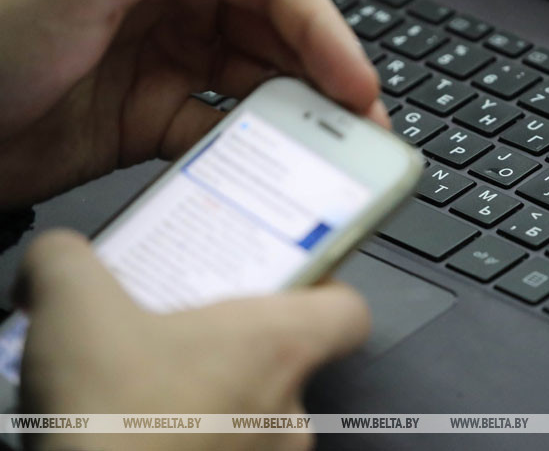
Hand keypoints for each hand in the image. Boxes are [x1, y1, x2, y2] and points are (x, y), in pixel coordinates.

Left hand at [0, 0, 385, 209]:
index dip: (323, 27)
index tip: (353, 81)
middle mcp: (170, 0)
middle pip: (276, 31)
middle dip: (324, 75)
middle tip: (361, 127)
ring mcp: (164, 59)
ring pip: (255, 83)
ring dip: (295, 116)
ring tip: (330, 152)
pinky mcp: (151, 115)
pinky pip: (218, 130)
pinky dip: (247, 150)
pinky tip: (267, 169)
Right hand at [17, 230, 369, 449]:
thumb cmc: (109, 421)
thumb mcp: (71, 306)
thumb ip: (70, 261)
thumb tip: (60, 256)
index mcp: (278, 347)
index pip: (347, 312)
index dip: (322, 293)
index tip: (284, 284)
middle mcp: (289, 411)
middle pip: (287, 360)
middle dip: (236, 346)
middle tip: (183, 332)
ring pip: (255, 413)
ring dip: (214, 397)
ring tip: (149, 385)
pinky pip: (231, 450)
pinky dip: (197, 437)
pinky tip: (141, 428)